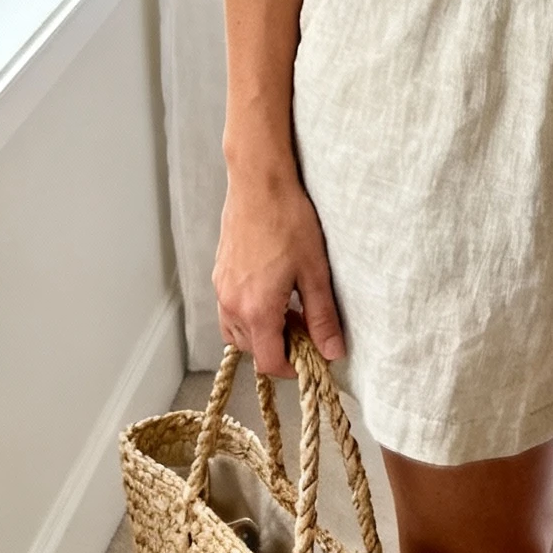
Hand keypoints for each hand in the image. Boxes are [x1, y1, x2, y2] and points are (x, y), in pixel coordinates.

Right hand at [213, 165, 345, 377]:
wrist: (259, 183)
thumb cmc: (288, 221)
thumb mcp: (315, 272)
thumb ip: (322, 317)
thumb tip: (332, 351)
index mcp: (256, 309)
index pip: (269, 362)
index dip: (291, 369)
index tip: (309, 359)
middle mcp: (232, 304)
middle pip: (252, 350)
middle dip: (279, 348)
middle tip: (305, 329)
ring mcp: (222, 289)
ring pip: (237, 332)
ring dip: (262, 333)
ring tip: (288, 312)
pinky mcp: (219, 275)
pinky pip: (229, 310)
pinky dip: (249, 315)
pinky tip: (271, 294)